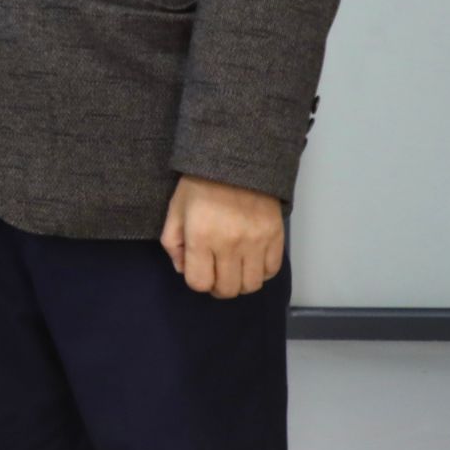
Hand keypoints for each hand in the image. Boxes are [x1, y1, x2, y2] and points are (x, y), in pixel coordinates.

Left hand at [161, 174, 284, 298]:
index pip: (199, 282)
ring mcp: (256, 242)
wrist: (235, 160)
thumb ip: (173, 243)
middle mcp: (230, 244)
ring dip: (239, 283)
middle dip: (217, 287)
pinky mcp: (276, 237)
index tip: (197, 269)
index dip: (196, 281)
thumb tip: (183, 269)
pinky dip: (260, 272)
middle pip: (227, 289)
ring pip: (251, 285)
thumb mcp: (175, 210)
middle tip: (215, 274)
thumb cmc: (200, 185)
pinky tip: (250, 260)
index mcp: (201, 237)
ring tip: (233, 268)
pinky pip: (272, 271)